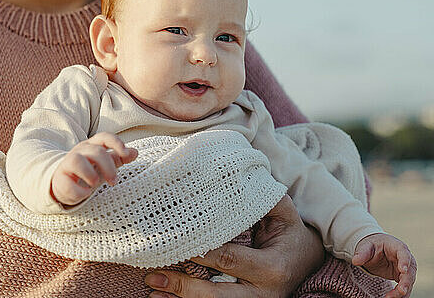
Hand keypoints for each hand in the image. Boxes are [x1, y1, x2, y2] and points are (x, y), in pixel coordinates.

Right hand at [51, 132, 137, 205]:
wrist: (64, 183)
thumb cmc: (88, 171)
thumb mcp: (105, 164)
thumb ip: (119, 157)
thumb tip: (135, 152)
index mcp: (92, 146)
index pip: (104, 137)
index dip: (116, 143)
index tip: (126, 154)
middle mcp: (79, 152)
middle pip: (95, 151)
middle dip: (108, 167)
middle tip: (113, 181)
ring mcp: (67, 164)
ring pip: (76, 160)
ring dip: (90, 174)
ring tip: (95, 184)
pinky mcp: (59, 179)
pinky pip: (68, 184)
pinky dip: (80, 191)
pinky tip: (85, 193)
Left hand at [144, 195, 324, 297]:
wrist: (308, 263)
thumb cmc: (290, 233)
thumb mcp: (283, 214)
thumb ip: (261, 198)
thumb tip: (236, 176)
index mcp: (271, 268)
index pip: (229, 259)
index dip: (201, 253)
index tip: (176, 242)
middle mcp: (262, 293)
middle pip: (217, 293)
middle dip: (184, 285)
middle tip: (153, 274)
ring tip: (153, 285)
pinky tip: (162, 297)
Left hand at [353, 233, 416, 297]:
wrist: (374, 250)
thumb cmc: (372, 246)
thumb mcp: (366, 246)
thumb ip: (362, 253)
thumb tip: (355, 261)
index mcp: (397, 247)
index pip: (404, 253)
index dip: (405, 261)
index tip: (403, 270)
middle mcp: (405, 258)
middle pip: (410, 270)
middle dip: (406, 281)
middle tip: (401, 291)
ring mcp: (405, 269)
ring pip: (408, 281)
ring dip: (402, 291)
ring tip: (390, 297)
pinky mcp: (401, 278)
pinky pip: (404, 287)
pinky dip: (399, 294)